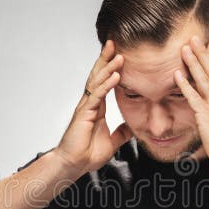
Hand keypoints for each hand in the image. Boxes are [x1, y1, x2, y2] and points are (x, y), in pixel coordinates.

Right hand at [55, 39, 132, 176]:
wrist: (74, 165)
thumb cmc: (87, 154)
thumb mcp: (113, 141)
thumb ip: (122, 132)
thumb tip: (134, 127)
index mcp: (96, 107)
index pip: (104, 82)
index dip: (111, 68)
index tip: (120, 54)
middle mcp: (90, 103)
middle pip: (98, 75)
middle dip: (106, 59)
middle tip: (115, 42)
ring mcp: (86, 107)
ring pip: (97, 81)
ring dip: (109, 67)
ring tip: (119, 54)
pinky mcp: (84, 113)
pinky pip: (97, 95)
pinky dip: (107, 84)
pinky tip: (116, 75)